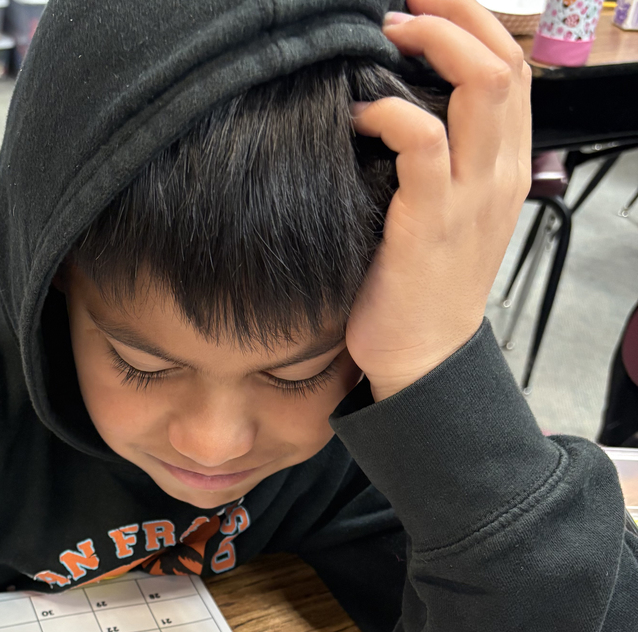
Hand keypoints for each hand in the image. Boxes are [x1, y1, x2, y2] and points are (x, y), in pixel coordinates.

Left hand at [345, 0, 531, 400]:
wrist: (422, 355)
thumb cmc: (421, 284)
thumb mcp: (447, 215)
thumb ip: (443, 163)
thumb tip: (402, 111)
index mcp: (507, 168)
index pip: (512, 71)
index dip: (473, 24)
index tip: (427, 6)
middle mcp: (500, 173)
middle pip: (503, 61)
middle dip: (456, 14)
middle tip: (405, 4)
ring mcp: (471, 196)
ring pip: (480, 86)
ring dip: (432, 44)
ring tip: (387, 36)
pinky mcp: (431, 220)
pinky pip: (421, 142)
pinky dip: (389, 114)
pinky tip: (360, 115)